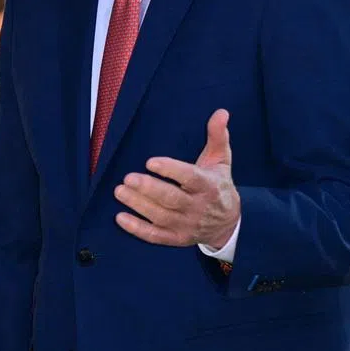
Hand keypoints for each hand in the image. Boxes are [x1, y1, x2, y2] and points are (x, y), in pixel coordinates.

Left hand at [114, 109, 239, 248]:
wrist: (229, 224)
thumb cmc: (219, 186)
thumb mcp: (221, 161)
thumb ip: (217, 136)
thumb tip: (221, 112)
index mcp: (209, 186)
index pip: (190, 178)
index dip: (171, 170)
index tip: (150, 162)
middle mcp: (197, 207)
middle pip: (172, 199)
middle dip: (149, 189)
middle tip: (128, 177)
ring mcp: (186, 225)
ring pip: (161, 217)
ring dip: (138, 205)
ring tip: (120, 191)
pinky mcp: (177, 238)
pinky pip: (156, 236)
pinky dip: (137, 229)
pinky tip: (120, 218)